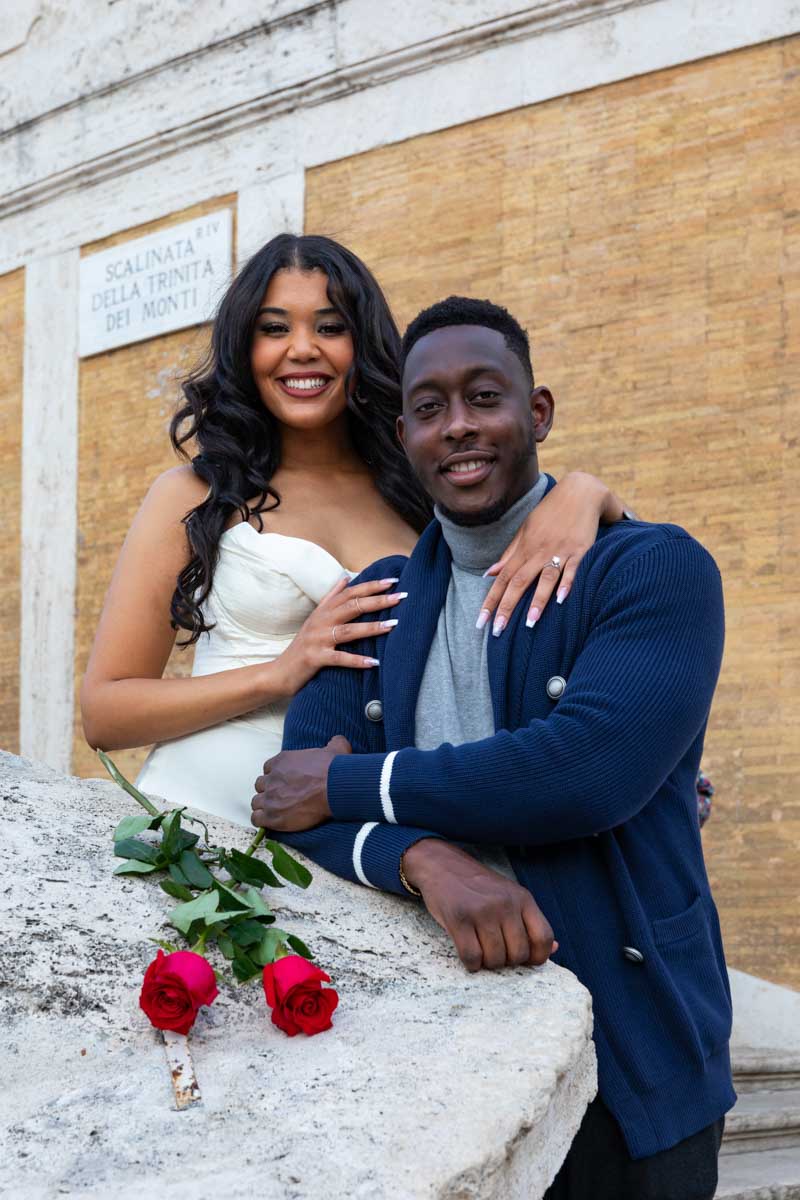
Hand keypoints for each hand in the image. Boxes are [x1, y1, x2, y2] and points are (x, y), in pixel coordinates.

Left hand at [251, 736, 351, 831]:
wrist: (334, 788)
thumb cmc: (333, 769)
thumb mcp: (336, 748)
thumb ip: (333, 743)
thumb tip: (337, 740)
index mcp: (281, 761)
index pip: (268, 768)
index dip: (275, 776)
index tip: (285, 782)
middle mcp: (272, 778)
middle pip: (261, 785)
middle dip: (269, 790)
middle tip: (282, 797)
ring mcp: (271, 797)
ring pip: (256, 802)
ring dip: (264, 806)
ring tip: (276, 811)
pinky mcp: (273, 815)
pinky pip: (256, 818)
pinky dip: (261, 820)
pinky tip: (271, 821)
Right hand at [278, 575, 405, 694]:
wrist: (280, 672)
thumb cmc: (302, 646)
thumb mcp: (315, 618)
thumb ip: (331, 598)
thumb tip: (345, 578)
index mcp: (323, 611)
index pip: (350, 593)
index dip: (371, 586)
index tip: (392, 581)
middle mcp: (321, 622)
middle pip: (352, 607)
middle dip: (377, 601)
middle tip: (400, 597)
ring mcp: (317, 640)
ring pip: (348, 631)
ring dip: (372, 628)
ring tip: (393, 625)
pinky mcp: (315, 658)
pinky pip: (340, 658)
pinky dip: (357, 660)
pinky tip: (374, 662)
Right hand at [402, 840, 556, 970]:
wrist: (442, 865)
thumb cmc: (478, 886)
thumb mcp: (509, 895)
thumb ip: (530, 921)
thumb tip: (554, 949)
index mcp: (523, 898)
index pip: (543, 937)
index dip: (538, 957)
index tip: (526, 961)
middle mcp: (505, 904)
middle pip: (518, 953)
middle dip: (507, 962)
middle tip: (496, 952)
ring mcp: (482, 911)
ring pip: (495, 959)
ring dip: (488, 963)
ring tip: (481, 951)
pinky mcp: (459, 919)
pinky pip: (472, 957)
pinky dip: (472, 964)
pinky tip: (469, 954)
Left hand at [479, 471, 630, 633]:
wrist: (580, 492)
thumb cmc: (550, 513)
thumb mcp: (526, 530)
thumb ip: (509, 553)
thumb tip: (489, 573)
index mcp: (523, 549)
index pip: (502, 579)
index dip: (491, 601)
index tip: (481, 621)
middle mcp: (538, 552)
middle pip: (519, 582)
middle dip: (507, 607)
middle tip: (498, 630)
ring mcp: (559, 551)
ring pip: (545, 578)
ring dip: (537, 600)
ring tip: (530, 623)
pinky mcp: (580, 550)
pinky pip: (573, 569)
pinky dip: (568, 583)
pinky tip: (562, 600)